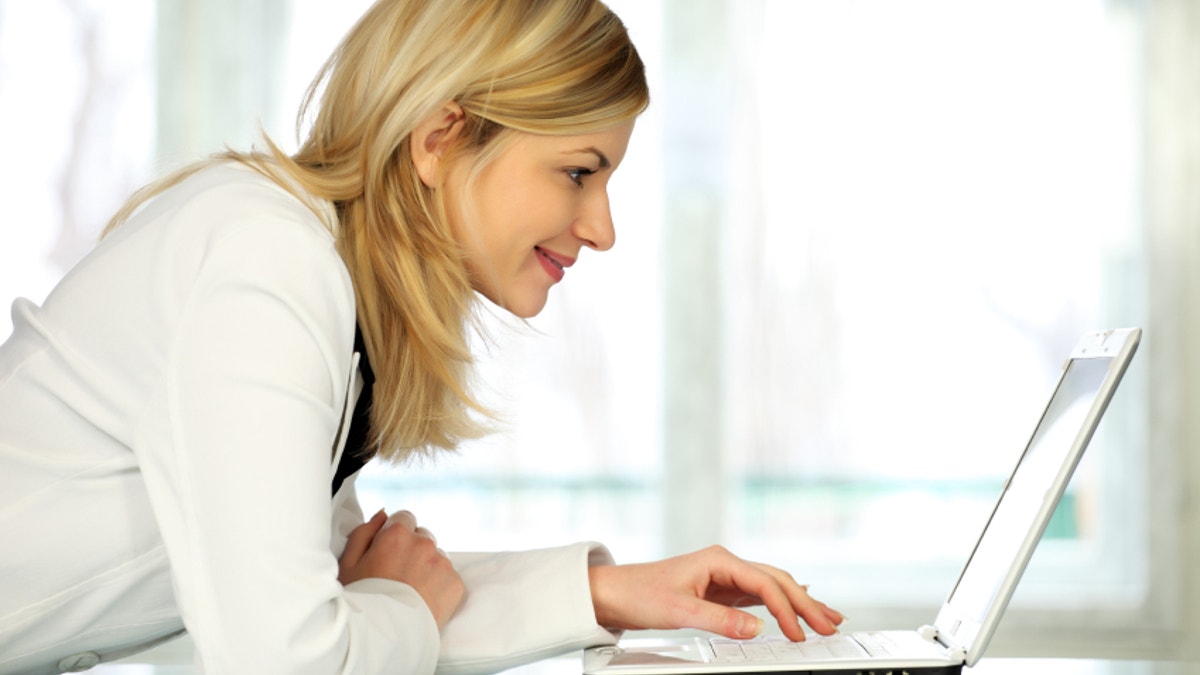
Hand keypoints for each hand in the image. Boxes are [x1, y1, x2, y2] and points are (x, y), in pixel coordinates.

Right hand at [338, 509, 464, 628]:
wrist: (384, 636)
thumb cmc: (362, 600)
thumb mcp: (349, 563)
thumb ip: (365, 532)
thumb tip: (382, 513)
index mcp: (397, 534)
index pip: (404, 517)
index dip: (395, 534)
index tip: (389, 552)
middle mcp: (424, 543)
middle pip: (422, 536)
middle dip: (412, 549)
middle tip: (398, 575)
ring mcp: (442, 563)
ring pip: (437, 556)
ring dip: (427, 566)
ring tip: (410, 590)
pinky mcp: (455, 583)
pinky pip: (449, 576)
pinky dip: (439, 584)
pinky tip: (423, 599)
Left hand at [587, 545, 843, 640]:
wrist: (614, 593)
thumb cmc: (640, 594)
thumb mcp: (679, 610)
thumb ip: (719, 621)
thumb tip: (758, 630)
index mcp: (719, 560)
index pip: (765, 583)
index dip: (787, 609)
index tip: (799, 633)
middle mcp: (725, 563)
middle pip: (776, 580)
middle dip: (806, 602)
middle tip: (832, 625)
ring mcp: (724, 576)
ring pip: (772, 587)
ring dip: (799, 602)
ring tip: (827, 618)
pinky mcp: (720, 591)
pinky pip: (759, 596)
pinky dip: (781, 605)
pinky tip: (796, 609)